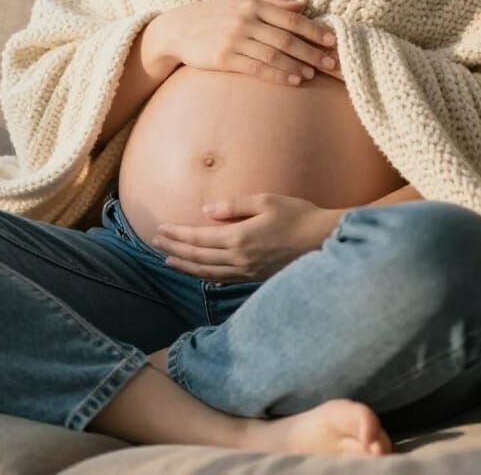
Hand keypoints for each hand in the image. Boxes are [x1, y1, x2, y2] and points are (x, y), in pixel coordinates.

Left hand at [150, 193, 330, 282]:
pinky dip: (205, 275)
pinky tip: (199, 273)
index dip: (177, 235)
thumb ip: (234, 206)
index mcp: (240, 238)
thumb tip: (207, 210)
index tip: (160, 230)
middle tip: (155, 243)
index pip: (199, 238)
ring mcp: (248, 272)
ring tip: (168, 260)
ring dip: (185, 265)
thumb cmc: (298, 215)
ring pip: (208, 272)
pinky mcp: (256, 278)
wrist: (325, 241)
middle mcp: (240, 259)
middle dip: (174, 250)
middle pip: (198, 257)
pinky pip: (223, 279)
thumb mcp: (266, 201)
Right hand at [153, 0, 340, 86]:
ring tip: (313, 74)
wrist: (177, 29)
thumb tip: (301, 4)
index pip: (290, 17)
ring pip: (274, 54)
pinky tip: (293, 80)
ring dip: (297, 65)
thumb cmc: (213, 13)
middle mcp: (245, 20)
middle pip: (286, 38)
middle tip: (331, 63)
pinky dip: (278, 75)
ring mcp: (234, 39)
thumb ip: (271, 0)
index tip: (332, 40)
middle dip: (312, 52)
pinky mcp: (224, 58)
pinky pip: (256, 68)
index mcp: (252, 4)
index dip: (313, 30)